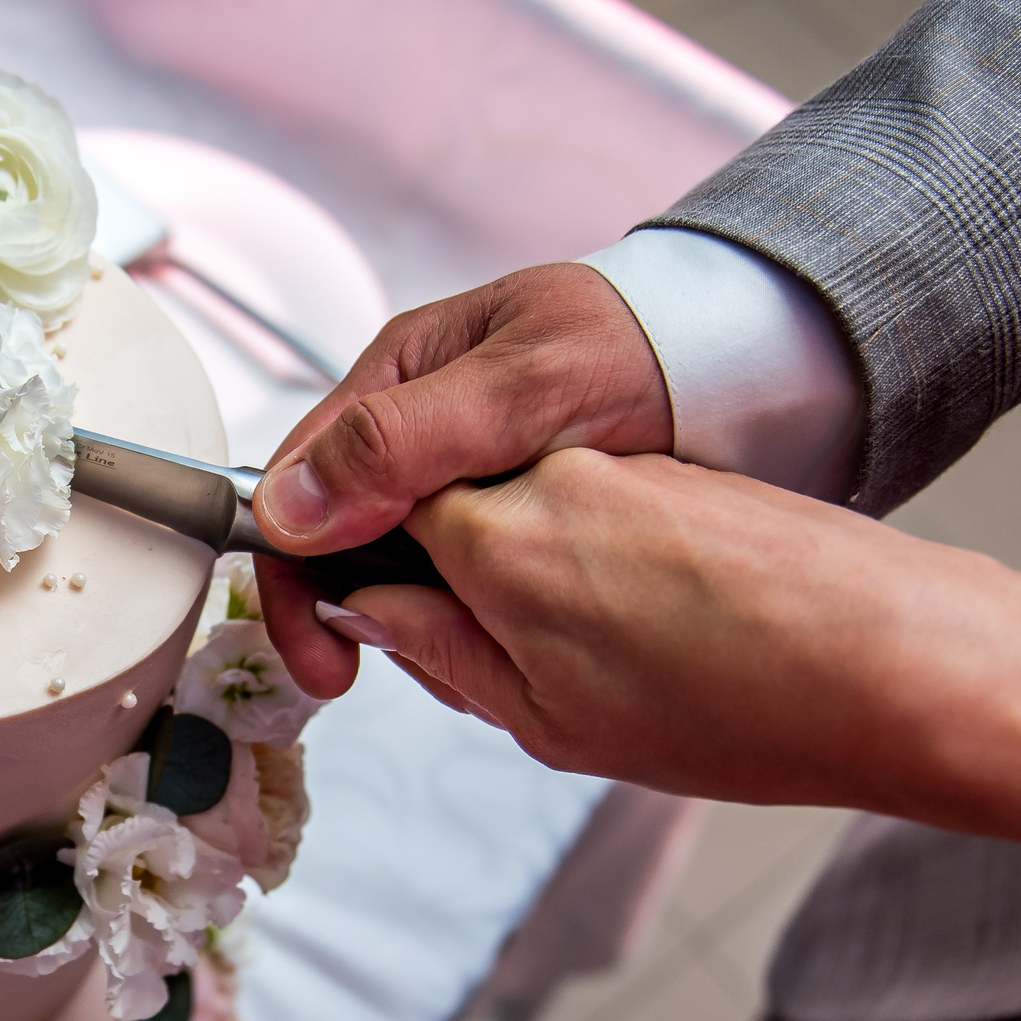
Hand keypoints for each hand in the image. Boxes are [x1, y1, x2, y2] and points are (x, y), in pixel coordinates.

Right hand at [251, 263, 669, 698]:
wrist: (730, 362)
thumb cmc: (635, 345)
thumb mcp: (514, 388)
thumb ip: (400, 442)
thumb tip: (290, 506)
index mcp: (395, 380)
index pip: (300, 484)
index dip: (294, 572)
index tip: (320, 646)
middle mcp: (415, 431)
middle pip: (340, 539)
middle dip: (352, 611)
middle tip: (358, 675)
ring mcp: (460, 480)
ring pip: (397, 571)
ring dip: (413, 625)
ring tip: (460, 665)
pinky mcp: (510, 519)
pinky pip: (460, 583)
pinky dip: (468, 622)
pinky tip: (500, 646)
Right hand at [332, 450, 1020, 1020]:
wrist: (914, 665)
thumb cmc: (750, 709)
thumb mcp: (555, 719)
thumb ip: (442, 649)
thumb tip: (370, 610)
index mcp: (494, 529)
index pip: (345, 523)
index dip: (323, 593)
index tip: (334, 651)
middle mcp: (542, 469)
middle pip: (419, 515)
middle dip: (420, 594)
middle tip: (477, 682)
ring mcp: (610, 464)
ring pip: (498, 517)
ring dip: (500, 587)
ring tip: (583, 675)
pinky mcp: (668, 475)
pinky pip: (571, 512)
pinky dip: (570, 572)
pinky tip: (639, 646)